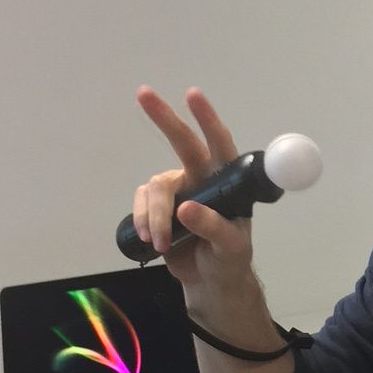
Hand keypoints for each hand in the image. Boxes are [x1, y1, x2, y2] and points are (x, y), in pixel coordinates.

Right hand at [131, 86, 253, 296]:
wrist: (209, 279)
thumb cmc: (229, 258)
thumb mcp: (230, 247)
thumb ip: (214, 227)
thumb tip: (186, 208)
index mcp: (226, 180)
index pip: (219, 143)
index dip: (207, 119)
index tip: (193, 95)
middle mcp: (200, 177)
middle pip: (181, 142)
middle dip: (163, 117)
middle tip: (143, 93)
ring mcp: (177, 189)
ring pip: (156, 188)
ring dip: (155, 216)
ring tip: (161, 243)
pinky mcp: (157, 206)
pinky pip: (142, 203)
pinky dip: (143, 220)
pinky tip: (150, 239)